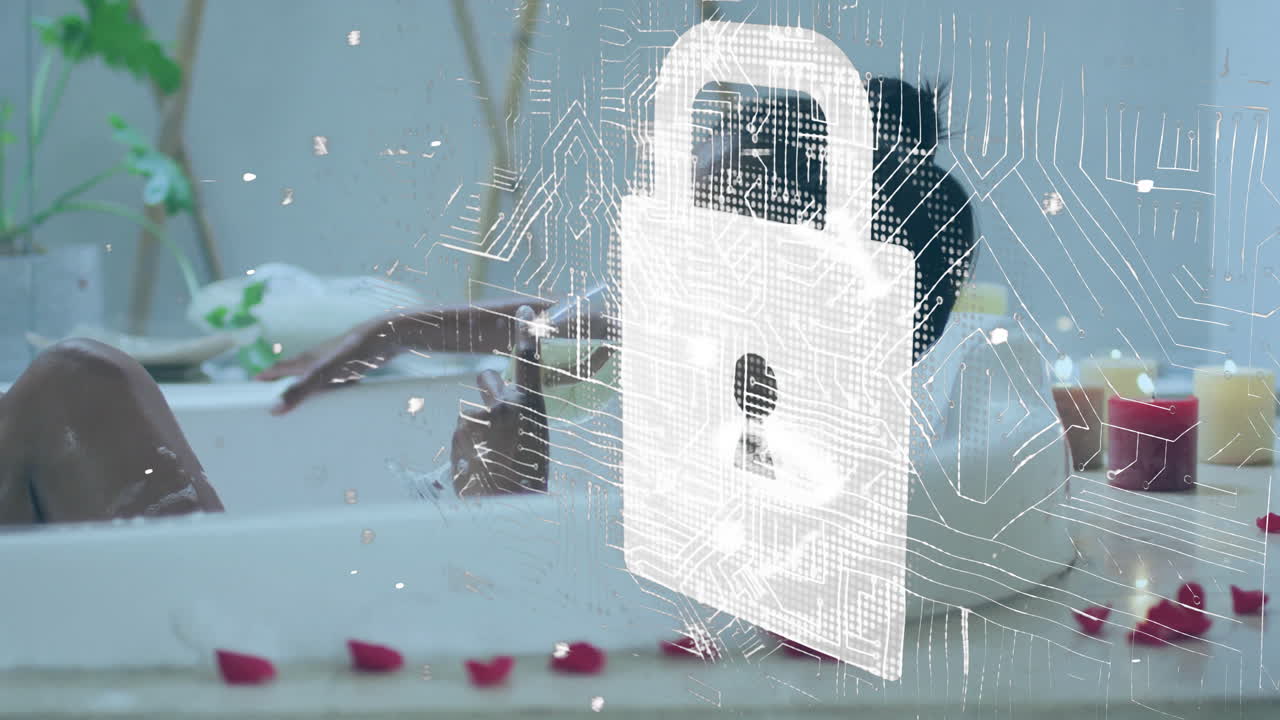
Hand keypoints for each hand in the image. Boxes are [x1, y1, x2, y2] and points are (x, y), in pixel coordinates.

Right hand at [255, 317, 398, 414]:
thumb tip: (275, 408)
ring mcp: (335, 361)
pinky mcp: (351, 365)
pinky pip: (335, 380)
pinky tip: (337, 396)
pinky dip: (329, 389)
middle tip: (272, 398)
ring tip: (301, 403)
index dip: (265, 377)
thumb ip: (301, 390)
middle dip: (282, 384)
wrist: (386, 337)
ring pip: (315, 376)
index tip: (252, 386)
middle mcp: (318, 358)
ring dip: (306, 388)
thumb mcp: (325, 374)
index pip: (279, 368)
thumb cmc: (354, 352)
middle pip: (295, 372)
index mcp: (307, 360)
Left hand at [451, 306, 548, 496]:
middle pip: (487, 379)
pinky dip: (466, 448)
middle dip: (488, 393)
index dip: (527, 333)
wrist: (507, 512)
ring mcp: (479, 420)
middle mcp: (506, 407)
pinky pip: (459, 434)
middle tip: (499, 427)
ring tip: (492, 460)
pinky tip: (480, 467)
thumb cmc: (528, 479)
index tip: (525, 309)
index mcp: (533, 407)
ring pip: (470, 413)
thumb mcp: (536, 440)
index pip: (530, 361)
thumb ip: (521, 415)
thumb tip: (500, 403)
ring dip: (477, 431)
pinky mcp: (458, 435)